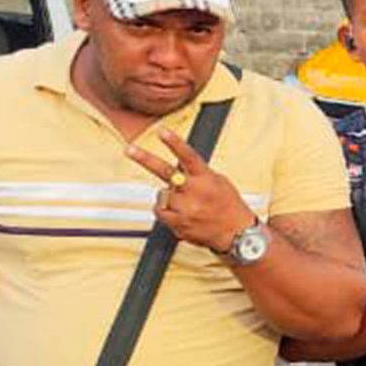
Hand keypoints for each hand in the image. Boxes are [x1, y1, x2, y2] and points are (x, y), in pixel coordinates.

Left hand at [127, 129, 255, 252]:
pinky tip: (180, 213)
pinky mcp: (179, 224)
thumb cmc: (228, 205)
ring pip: (161, 193)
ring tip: (186, 202)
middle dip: (145, 159)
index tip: (162, 131)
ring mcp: (186, 208)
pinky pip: (159, 211)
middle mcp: (195, 192)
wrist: (236, 234)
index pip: (188, 156)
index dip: (174, 143)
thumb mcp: (219, 181)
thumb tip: (178, 165)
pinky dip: (165, 210)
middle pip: (165, 172)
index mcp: (206, 178)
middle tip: (129, 149)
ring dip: (168, 195)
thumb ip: (198, 172)